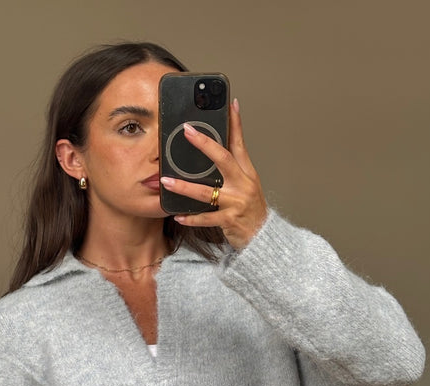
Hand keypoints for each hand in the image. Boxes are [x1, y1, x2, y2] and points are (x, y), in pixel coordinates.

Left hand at [160, 99, 266, 249]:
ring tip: (166, 181)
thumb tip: (217, 150)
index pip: (240, 144)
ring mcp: (236, 202)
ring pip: (206, 192)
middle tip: (187, 131)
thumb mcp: (247, 185)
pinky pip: (206, 219)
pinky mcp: (230, 220)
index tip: (230, 104)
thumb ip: (233, 168)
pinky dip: (191, 218)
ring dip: (184, 187)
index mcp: (247, 173)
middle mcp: (243, 184)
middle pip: (223, 159)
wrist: (263, 236)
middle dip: (205, 144)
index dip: (236, 123)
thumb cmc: (250, 210)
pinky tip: (177, 215)